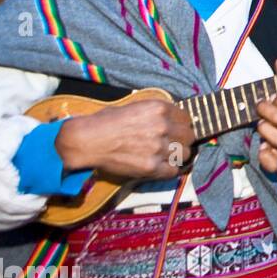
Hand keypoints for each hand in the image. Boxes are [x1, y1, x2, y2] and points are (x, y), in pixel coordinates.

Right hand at [56, 98, 193, 180]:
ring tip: (165, 155)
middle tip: (172, 144)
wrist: (87, 141)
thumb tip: (174, 119)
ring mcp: (158, 148)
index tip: (176, 130)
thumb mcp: (135, 107)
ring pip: (185, 154)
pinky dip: (169, 170)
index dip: (181, 125)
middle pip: (189, 137)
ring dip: (177, 155)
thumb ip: (157, 113)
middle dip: (182, 140)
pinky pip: (174, 171)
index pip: (187, 119)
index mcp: (159, 108)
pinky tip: (161, 166)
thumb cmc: (106, 122)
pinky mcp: (152, 166)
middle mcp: (162, 127)